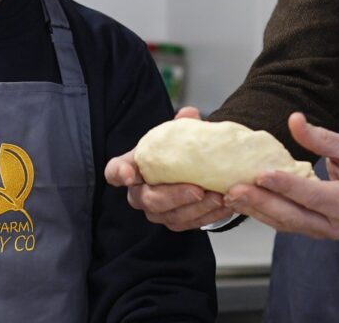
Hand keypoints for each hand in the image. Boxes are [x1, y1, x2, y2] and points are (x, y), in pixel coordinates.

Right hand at [104, 106, 234, 230]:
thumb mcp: (180, 133)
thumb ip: (183, 124)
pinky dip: (208, 216)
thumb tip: (189, 114)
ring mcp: (157, 210)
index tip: (128, 174)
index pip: (115, 171)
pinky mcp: (176, 221)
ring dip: (196, 209)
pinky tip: (223, 206)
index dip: (118, 173)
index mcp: (133, 166)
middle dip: (174, 196)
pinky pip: (189, 224)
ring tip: (217, 197)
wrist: (194, 165)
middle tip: (198, 189)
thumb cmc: (178, 149)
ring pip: (171, 216)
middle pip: (148, 199)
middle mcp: (140, 192)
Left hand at [223, 113, 338, 239]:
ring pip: (284, 223)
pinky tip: (243, 202)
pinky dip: (263, 213)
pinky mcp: (312, 229)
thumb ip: (321, 137)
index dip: (286, 185)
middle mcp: (333, 223)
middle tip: (233, 189)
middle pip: (292, 216)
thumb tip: (294, 120)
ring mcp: (322, 231)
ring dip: (256, 210)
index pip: (312, 195)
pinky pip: (284, 223)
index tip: (261, 173)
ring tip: (230, 196)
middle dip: (260, 202)